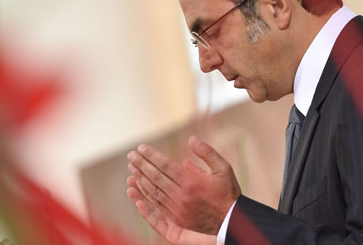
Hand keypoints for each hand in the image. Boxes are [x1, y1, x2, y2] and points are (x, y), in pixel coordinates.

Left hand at [126, 136, 240, 234]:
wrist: (232, 222)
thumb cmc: (228, 193)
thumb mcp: (224, 169)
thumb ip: (207, 153)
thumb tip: (192, 139)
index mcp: (191, 181)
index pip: (164, 165)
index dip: (151, 155)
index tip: (140, 148)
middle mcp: (181, 195)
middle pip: (155, 177)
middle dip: (141, 164)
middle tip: (130, 156)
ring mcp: (177, 209)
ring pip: (152, 191)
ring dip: (139, 179)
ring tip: (131, 168)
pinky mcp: (176, 221)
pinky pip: (155, 207)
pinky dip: (143, 197)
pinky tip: (135, 190)